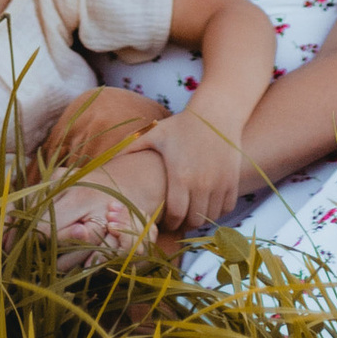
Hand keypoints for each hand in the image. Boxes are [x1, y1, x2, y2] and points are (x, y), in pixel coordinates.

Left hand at [121, 107, 252, 233]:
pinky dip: (217, 210)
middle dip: (184, 223)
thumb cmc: (182, 125)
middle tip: (178, 217)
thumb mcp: (154, 135)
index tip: (165, 220)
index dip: (169, 223)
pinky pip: (226, 208)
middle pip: (193, 221)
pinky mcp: (232, 181)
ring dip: (201, 217)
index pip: (175, 216)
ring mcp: (220, 184)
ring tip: (192, 210)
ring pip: (210, 217)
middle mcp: (202, 184)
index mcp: (180, 177)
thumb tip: (104, 162)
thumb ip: (131, 149)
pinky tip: (208, 202)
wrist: (216, 114)